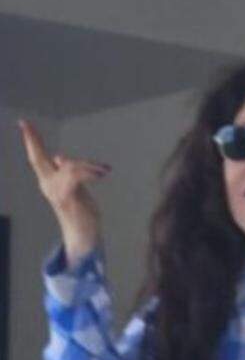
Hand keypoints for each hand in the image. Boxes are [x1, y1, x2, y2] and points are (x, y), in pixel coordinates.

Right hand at [19, 118, 109, 264]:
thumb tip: (59, 157)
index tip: (24, 123)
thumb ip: (66, 173)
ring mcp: (56, 191)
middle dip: (33, 141)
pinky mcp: (66, 197)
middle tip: (25, 124)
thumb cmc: (80, 213)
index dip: (31, 140)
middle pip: (38, 158)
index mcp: (49, 181)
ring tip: (104, 170)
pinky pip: (75, 176)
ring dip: (88, 166)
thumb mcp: (73, 188)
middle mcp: (48, 185)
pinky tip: (102, 174)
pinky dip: (90, 172)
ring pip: (68, 166)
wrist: (83, 236)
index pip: (37, 157)